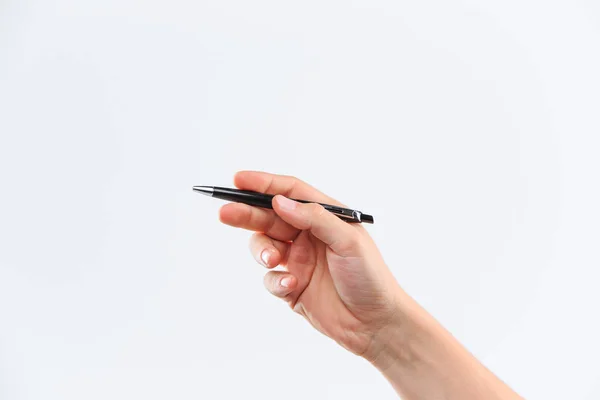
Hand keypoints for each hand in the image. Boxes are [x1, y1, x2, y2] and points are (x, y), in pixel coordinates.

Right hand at [219, 171, 402, 358]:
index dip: (263, 184)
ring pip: (264, 246)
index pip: (290, 193)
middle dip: (246, 214)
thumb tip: (280, 202)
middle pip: (269, 217)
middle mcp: (308, 236)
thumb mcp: (348, 240)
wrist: (375, 323)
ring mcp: (298, 261)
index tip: (238, 180)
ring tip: (272, 260)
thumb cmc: (370, 277)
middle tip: (225, 212)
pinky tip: (291, 286)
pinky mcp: (291, 286)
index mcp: (324, 217)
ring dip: (262, 251)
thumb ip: (315, 218)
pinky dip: (274, 281)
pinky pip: (270, 278)